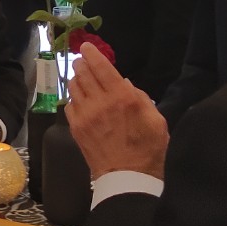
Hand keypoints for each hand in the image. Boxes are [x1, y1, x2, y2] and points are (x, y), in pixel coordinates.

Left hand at [65, 42, 169, 180]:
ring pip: (73, 86)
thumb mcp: (156, 121)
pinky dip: (74, 98)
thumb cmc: (148, 150)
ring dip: (76, 79)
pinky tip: (81, 101)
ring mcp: (85, 115)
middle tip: (82, 60)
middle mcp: (100, 102)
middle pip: (83, 73)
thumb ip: (142, 98)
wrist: (126, 178)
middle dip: (81, 63)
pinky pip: (69, 104)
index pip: (102, 67)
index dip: (93, 54)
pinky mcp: (76, 127)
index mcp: (122, 97)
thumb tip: (125, 83)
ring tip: (81, 79)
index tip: (86, 47)